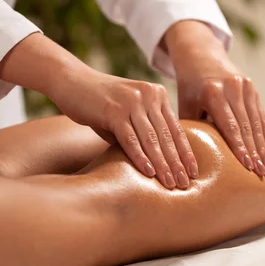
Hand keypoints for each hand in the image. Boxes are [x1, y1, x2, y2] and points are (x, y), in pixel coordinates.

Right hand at [0, 32, 195, 188]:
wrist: (71, 81)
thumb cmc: (99, 103)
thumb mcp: (126, 114)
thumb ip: (142, 131)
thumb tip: (156, 162)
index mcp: (156, 94)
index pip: (175, 128)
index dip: (185, 152)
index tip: (193, 171)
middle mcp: (149, 95)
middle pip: (167, 135)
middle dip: (177, 162)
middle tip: (186, 184)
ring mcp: (132, 101)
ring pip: (152, 139)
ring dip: (162, 164)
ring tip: (171, 184)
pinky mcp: (114, 110)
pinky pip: (131, 139)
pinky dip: (140, 157)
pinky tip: (149, 172)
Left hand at [165, 21, 264, 178]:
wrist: (201, 56)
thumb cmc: (189, 87)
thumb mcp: (185, 104)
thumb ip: (191, 129)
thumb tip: (190, 160)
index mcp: (213, 92)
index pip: (229, 125)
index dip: (239, 147)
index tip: (246, 166)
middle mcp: (232, 87)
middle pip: (246, 125)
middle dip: (255, 151)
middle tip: (261, 173)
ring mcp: (245, 86)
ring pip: (257, 121)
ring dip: (264, 146)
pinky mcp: (253, 88)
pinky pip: (261, 115)